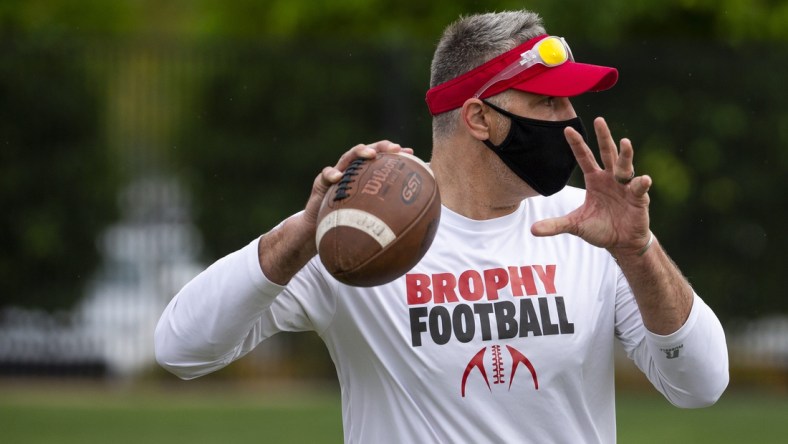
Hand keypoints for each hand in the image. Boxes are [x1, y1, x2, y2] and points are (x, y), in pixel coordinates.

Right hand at [301, 140, 413, 228]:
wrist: (321, 231)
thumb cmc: (348, 223)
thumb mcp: (370, 218)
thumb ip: (387, 215)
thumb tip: (415, 223)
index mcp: (365, 175)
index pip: (382, 158)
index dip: (395, 153)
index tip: (410, 152)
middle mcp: (352, 171)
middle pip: (367, 152)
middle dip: (381, 146)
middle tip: (395, 148)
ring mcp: (337, 174)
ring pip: (348, 157)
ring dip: (360, 152)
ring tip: (370, 154)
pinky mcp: (322, 183)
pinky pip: (325, 175)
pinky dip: (332, 173)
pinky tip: (338, 177)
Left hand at [531, 117, 651, 255]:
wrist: (621, 242)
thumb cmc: (600, 228)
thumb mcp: (575, 225)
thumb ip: (555, 225)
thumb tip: (532, 230)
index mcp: (594, 179)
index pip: (584, 157)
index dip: (577, 144)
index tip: (567, 129)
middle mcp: (610, 178)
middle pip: (606, 153)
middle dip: (603, 137)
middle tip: (599, 120)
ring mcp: (625, 186)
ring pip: (624, 166)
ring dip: (625, 154)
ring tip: (625, 142)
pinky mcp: (638, 198)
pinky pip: (640, 188)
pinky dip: (641, 183)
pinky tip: (643, 180)